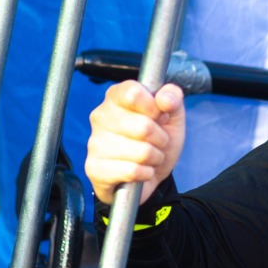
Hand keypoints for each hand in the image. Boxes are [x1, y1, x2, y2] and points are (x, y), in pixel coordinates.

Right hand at [85, 81, 185, 205]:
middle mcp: (100, 116)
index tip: (158, 116)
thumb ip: (173, 97)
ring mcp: (95, 142)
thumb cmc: (157, 139)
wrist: (149, 174)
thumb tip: (165, 100)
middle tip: (157, 141)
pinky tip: (140, 170)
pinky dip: (146, 173)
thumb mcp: (173, 115)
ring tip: (148, 156)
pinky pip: (133, 171)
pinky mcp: (95, 168)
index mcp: (116, 96)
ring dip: (154, 158)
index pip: (133, 93)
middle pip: (143, 127)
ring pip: (142, 152)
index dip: (154, 108)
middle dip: (160, 138)